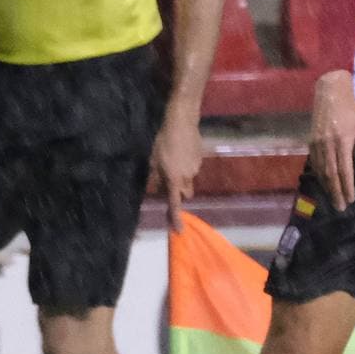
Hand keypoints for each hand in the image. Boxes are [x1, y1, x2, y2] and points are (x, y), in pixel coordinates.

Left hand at [150, 110, 204, 232]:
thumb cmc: (163, 141)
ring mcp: (196, 167)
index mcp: (174, 179)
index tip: (178, 230)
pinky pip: (192, 168)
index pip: (175, 203)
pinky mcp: (200, 158)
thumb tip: (156, 188)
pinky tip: (181, 152)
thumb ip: (156, 177)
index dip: (176, 218)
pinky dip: (186, 165)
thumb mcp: (153, 160)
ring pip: (189, 179)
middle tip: (169, 182)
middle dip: (179, 192)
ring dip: (182, 176)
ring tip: (173, 160)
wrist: (182, 122)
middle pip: (185, 193)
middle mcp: (188, 176)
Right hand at [310, 70, 354, 209]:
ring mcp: (317, 144)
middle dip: (336, 192)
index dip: (347, 187)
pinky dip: (319, 176)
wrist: (330, 93)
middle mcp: (328, 144)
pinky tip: (324, 184)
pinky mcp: (310, 142)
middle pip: (331, 174)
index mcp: (343, 141)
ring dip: (327, 187)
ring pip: (321, 171)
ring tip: (334, 200)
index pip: (345, 170)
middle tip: (341, 207)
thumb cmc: (351, 110)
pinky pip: (314, 163)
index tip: (351, 199)